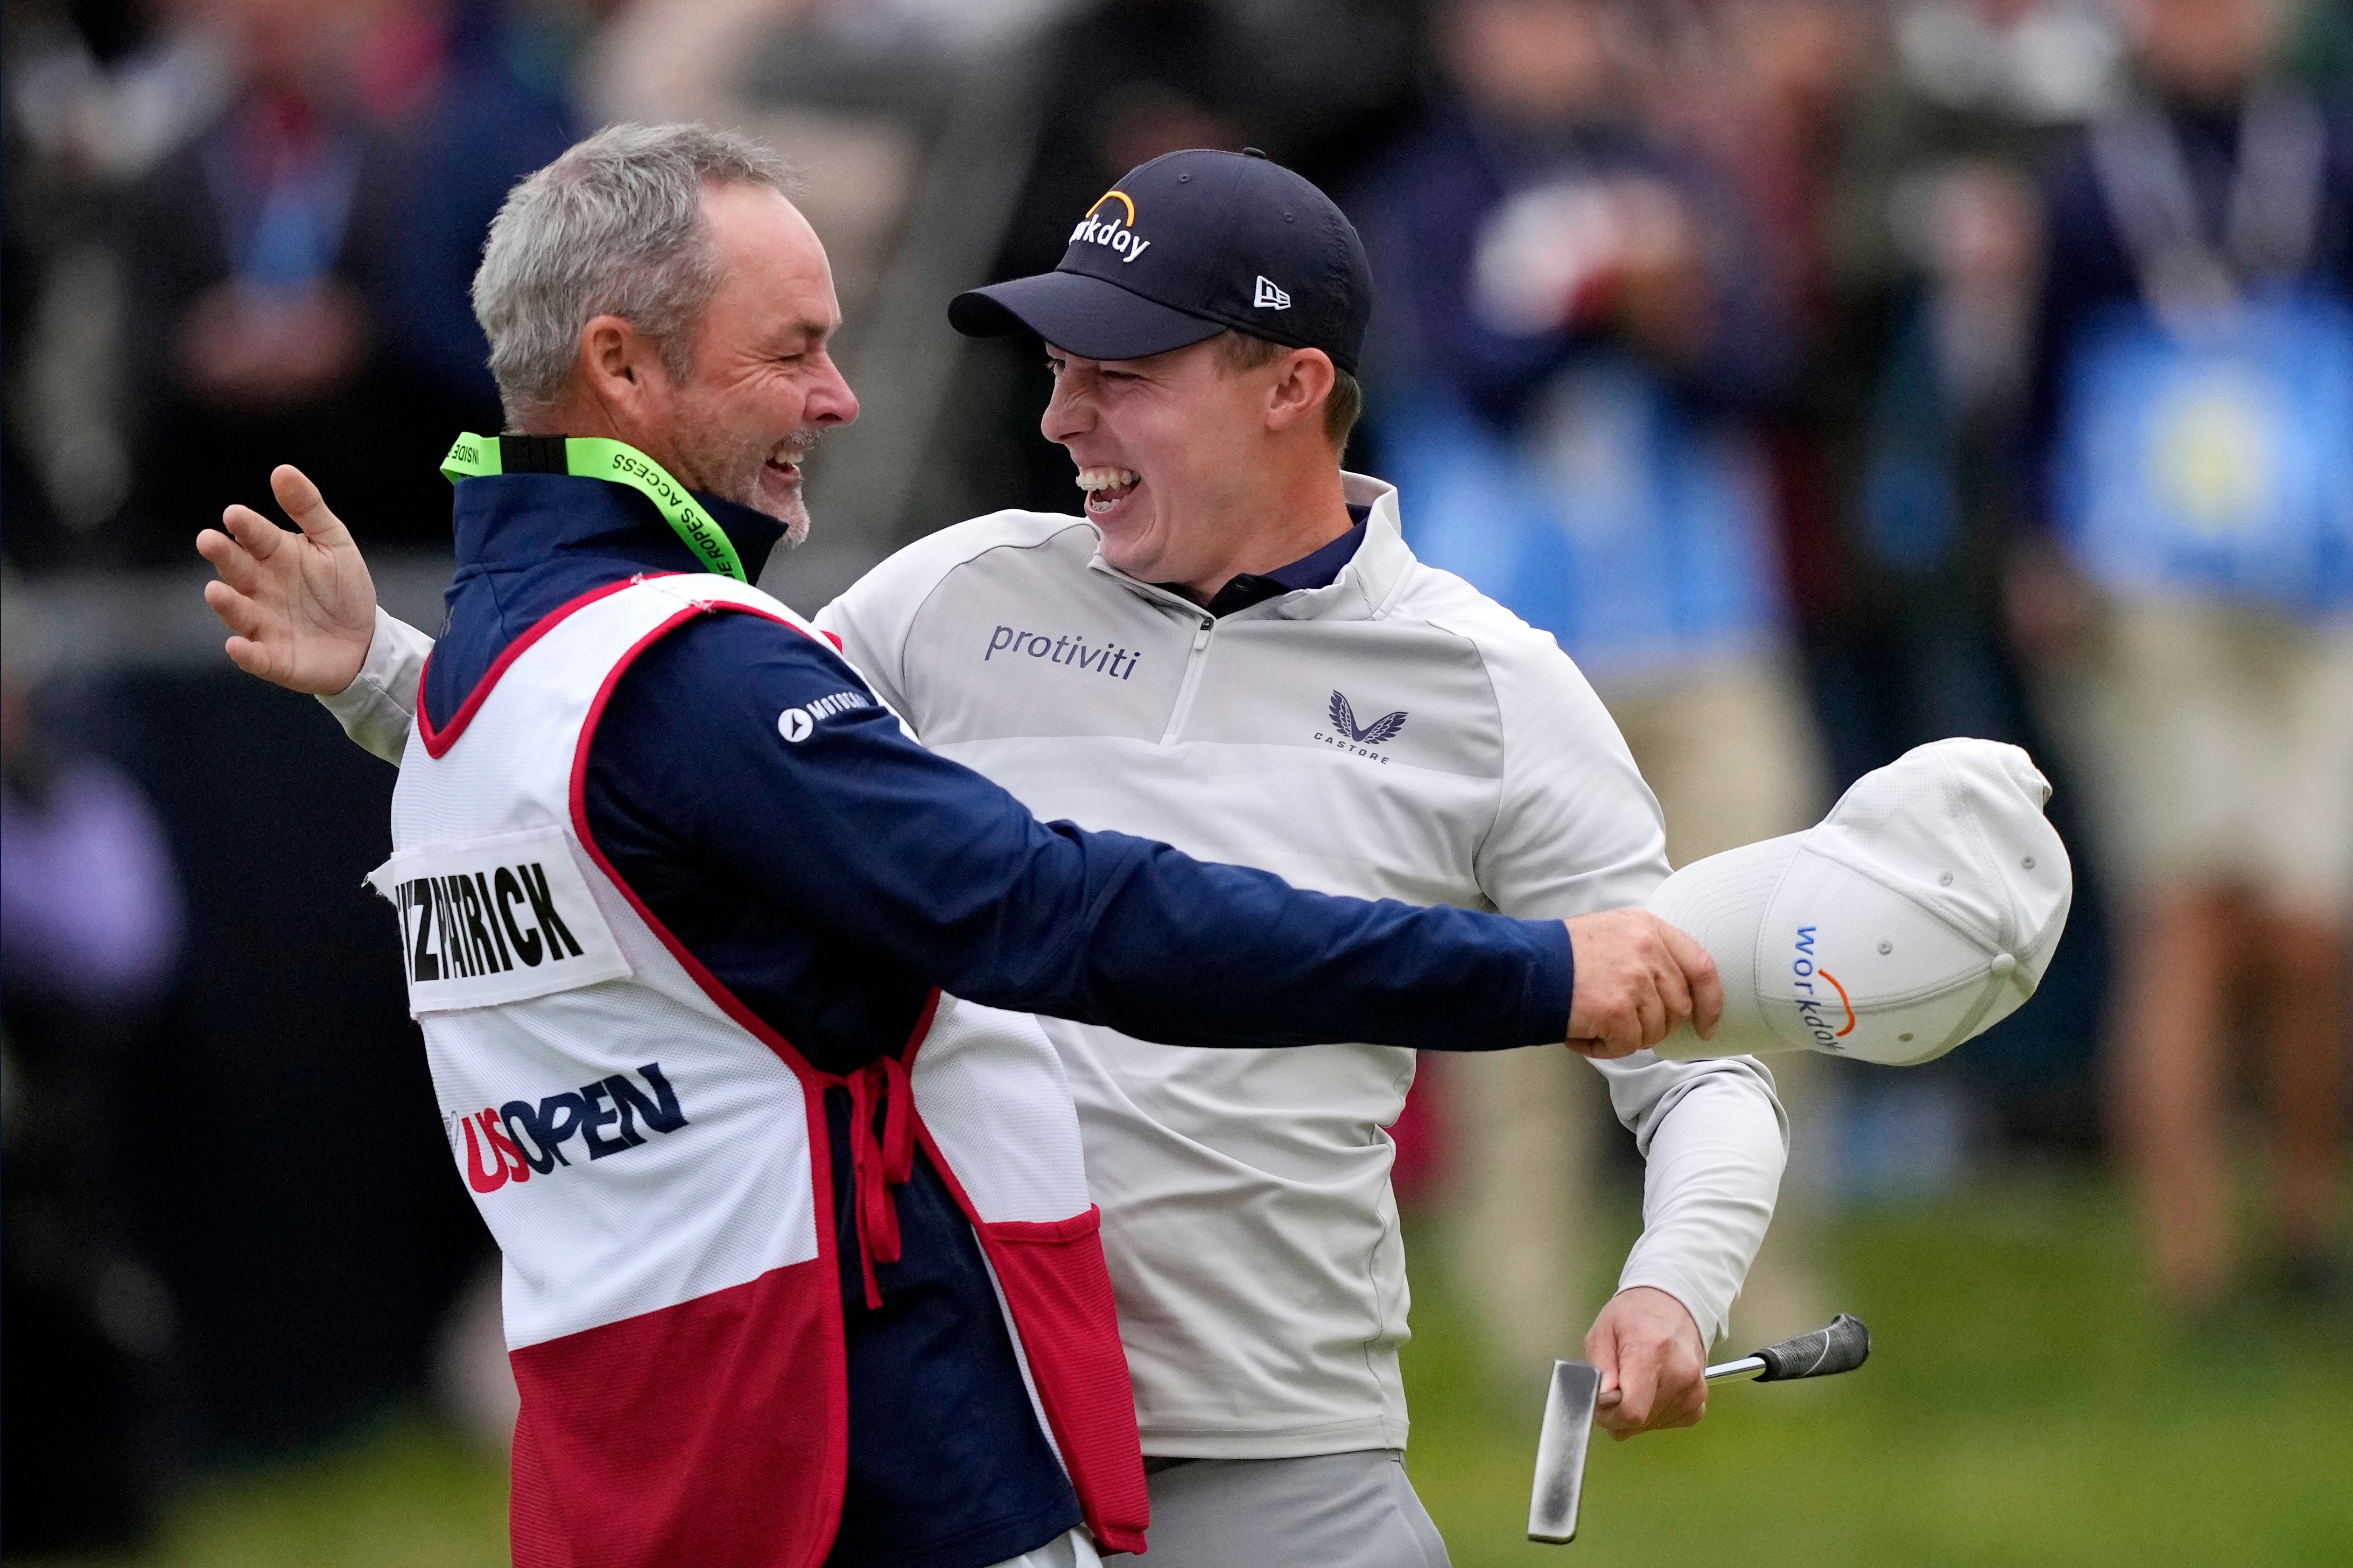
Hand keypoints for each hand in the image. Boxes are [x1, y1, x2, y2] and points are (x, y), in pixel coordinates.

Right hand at [196, 464, 379, 694]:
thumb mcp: (333, 542)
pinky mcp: (273, 658)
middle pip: (236, 569)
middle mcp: (260, 587)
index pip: (255, 536)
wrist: (365, 641)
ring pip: (238, 611)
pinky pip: (255, 656)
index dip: (245, 526)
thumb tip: (281, 470)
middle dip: (222, 556)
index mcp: (274, 555)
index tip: (236, 516)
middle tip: (209, 541)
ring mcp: (263, 623)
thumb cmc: (343, 588)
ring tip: (216, 591)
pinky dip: (245, 653)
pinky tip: (237, 645)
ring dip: (226, 602)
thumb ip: (309, 508)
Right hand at [1563, 909, 1721, 1058]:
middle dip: (1657, 1026)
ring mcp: (1635, 980)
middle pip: (1679, 1007)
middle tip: (1625, 1025)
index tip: (1706, 1025)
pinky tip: (1585, 1034)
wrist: (1527, 967)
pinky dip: (1607, 1048)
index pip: (1702, 967)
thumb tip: (1674, 993)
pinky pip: (1629, 1045)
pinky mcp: (1617, 1009)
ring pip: (1655, 1030)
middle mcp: (1648, 950)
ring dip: (1628, 1037)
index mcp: (1650, 929)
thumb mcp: (1614, 933)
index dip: (1711, 1003)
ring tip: (1597, 1023)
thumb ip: (1649, 952)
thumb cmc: (1564, 955)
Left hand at [1586, 1286, 1706, 1440]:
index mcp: (1651, 1352)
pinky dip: (1654, 1414)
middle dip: (1619, 1412)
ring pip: (1651, 1425)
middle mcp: (1679, 1373)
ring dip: (1637, 1412)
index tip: (1602, 1404)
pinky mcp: (1699, 1401)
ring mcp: (1694, 1389)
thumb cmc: (1635, 1316)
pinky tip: (1652, 1388)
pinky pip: (1668, 1423)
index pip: (1632, 1411)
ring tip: (1636, 1380)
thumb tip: (1602, 1401)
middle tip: (1615, 1386)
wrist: (1673, 1305)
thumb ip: (1598, 1369)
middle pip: (1640, 1421)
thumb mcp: (1602, 1331)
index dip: (1610, 1416)